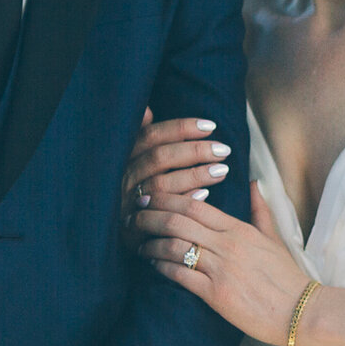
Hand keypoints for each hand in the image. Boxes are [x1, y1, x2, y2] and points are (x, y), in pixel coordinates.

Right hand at [123, 109, 231, 237]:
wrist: (120, 235)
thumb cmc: (132, 193)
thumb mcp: (131, 165)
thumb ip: (140, 138)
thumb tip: (147, 110)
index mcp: (122, 159)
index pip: (151, 136)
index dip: (181, 128)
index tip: (210, 125)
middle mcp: (122, 179)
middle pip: (159, 158)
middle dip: (194, 150)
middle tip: (224, 149)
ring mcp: (125, 204)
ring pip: (161, 184)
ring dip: (194, 175)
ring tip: (222, 170)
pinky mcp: (132, 230)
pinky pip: (161, 214)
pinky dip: (183, 201)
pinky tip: (206, 195)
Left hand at [134, 183, 313, 345]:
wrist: (301, 311)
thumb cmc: (287, 277)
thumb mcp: (275, 239)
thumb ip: (260, 210)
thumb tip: (255, 184)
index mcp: (240, 229)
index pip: (195, 205)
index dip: (167, 199)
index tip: (150, 197)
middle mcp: (228, 244)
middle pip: (178, 220)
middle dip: (149, 216)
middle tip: (133, 216)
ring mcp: (221, 269)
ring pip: (174, 246)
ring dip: (150, 243)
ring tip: (138, 243)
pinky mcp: (215, 294)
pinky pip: (179, 274)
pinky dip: (160, 267)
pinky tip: (152, 265)